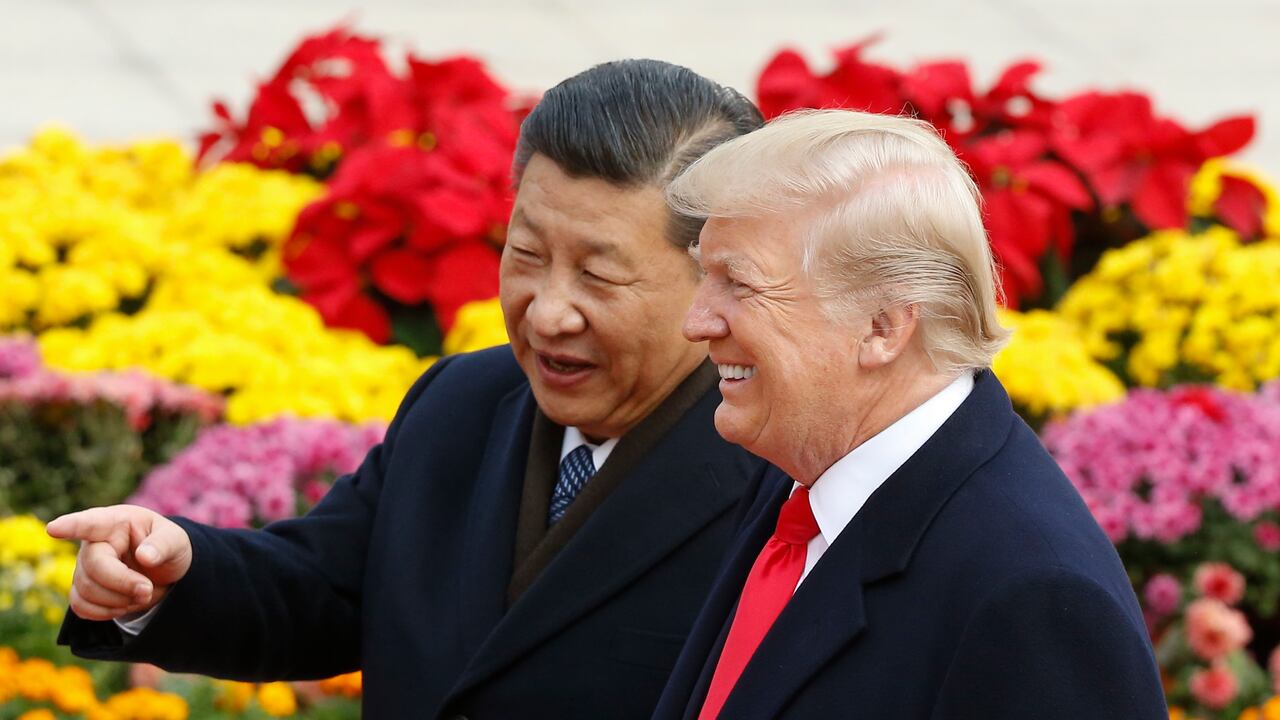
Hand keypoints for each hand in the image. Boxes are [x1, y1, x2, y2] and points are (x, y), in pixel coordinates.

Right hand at [46, 505, 192, 621]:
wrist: (163, 571)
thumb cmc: (168, 547)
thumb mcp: (176, 541)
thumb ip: (163, 545)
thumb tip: (145, 556)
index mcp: (116, 522)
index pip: (90, 522)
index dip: (71, 526)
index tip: (54, 528)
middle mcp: (94, 542)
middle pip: (93, 567)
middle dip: (122, 583)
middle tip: (147, 590)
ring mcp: (84, 566)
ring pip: (86, 590)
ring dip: (117, 601)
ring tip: (141, 594)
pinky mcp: (82, 588)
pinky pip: (80, 606)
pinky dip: (104, 613)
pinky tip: (124, 605)